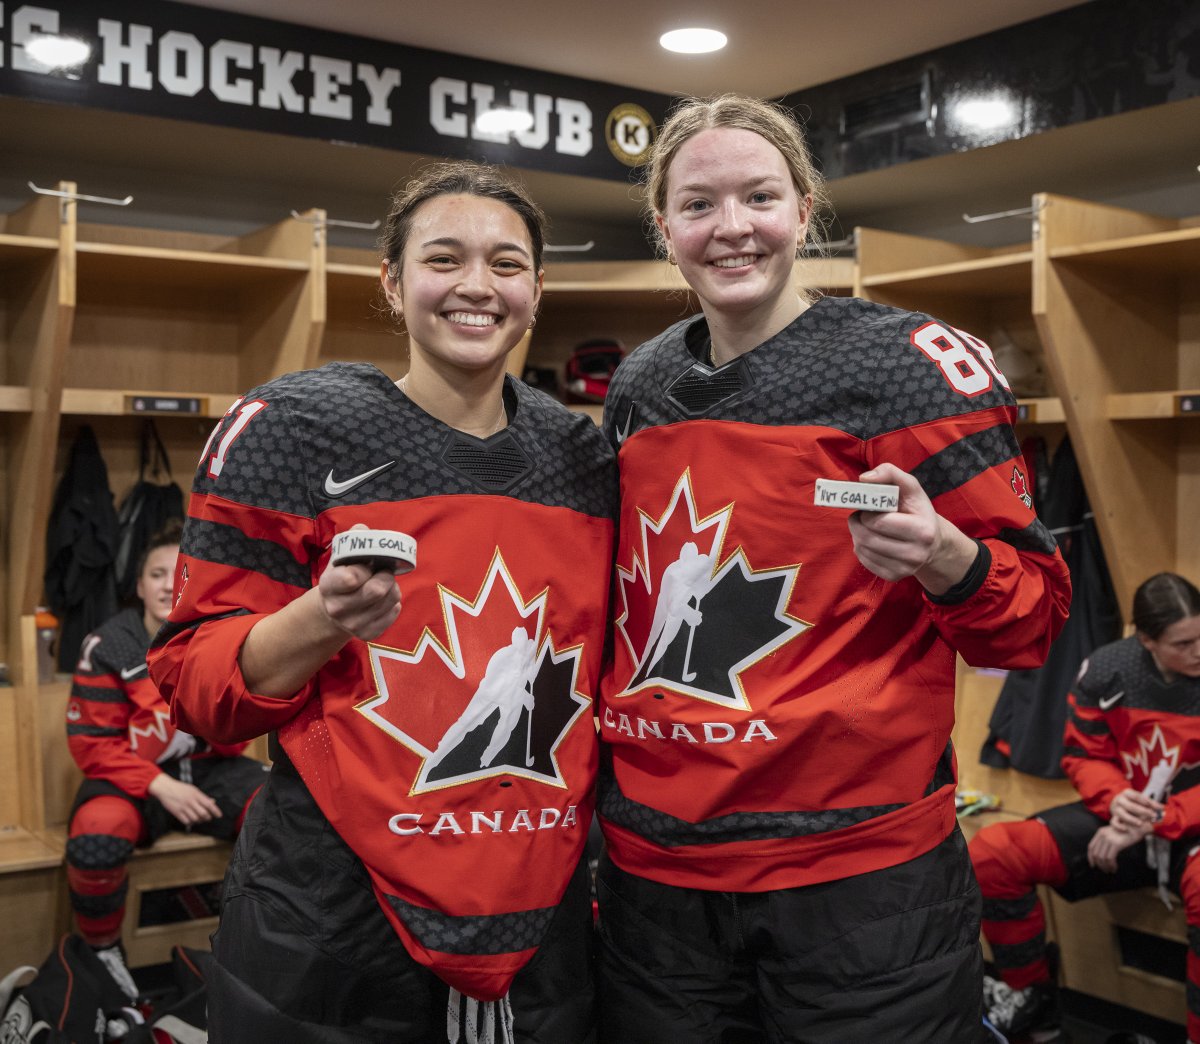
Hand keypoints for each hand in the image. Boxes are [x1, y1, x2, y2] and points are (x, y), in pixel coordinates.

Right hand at [148, 773, 220, 825]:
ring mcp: (183, 807)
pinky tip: (191, 820)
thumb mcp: (193, 789)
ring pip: (195, 819)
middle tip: (209, 818)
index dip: (216, 811)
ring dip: (199, 821)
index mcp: (196, 794)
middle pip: (203, 813)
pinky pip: (186, 821)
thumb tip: (213, 802)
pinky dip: (191, 822)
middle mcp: (191, 801)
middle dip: (208, 817)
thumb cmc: (181, 788)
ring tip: (200, 819)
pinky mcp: (176, 812)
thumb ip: (203, 796)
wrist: (165, 788)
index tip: (219, 815)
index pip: (209, 804)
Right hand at [317, 525, 401, 640]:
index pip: (352, 578)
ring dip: (392, 587)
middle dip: (386, 576)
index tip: (366, 565)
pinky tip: (383, 599)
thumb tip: (363, 529)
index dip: (366, 567)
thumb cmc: (341, 577)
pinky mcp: (367, 634)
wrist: (333, 611)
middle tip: (383, 571)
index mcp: (328, 586)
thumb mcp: (341, 558)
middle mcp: (338, 609)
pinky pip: (394, 612)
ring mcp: (353, 625)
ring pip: (391, 599)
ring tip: (382, 583)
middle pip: (378, 590)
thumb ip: (353, 540)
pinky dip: (394, 602)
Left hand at [846, 464, 977, 593]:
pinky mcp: (894, 577)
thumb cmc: (917, 510)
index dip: (867, 513)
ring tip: (867, 526)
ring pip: (862, 549)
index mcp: (922, 531)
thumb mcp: (910, 486)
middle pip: (867, 538)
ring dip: (857, 534)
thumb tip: (864, 479)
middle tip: (861, 516)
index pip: (878, 523)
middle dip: (857, 523)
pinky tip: (871, 540)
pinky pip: (864, 561)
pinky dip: (861, 548)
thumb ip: (890, 473)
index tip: (870, 508)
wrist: (933, 542)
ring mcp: (904, 569)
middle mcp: (915, 554)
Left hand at [1087, 823, 1142, 872]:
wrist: (1139, 826)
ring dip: (1106, 866)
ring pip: (1102, 857)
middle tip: (1105, 870)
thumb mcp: (1114, 833)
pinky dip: (1111, 865)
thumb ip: (1106, 841)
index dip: (1090, 857)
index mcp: (1100, 832)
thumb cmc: (1128, 832)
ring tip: (1110, 870)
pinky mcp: (1116, 843)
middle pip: (1096, 854)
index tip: (1093, 865)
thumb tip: (1102, 855)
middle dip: (1099, 864)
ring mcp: (1109, 838)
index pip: (1091, 847)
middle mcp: (1102, 834)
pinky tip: (1114, 868)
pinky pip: (1110, 858)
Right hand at [1108, 788, 1162, 832]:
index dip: (1147, 802)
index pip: (1137, 797)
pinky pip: (1114, 822)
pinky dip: (1119, 826)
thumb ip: (1150, 804)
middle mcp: (1120, 799)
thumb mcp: (1140, 799)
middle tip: (1153, 815)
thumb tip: (1162, 808)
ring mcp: (1116, 808)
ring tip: (1140, 823)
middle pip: (1131, 806)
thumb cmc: (1133, 801)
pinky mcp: (1113, 817)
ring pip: (1122, 814)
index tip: (1157, 807)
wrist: (1118, 803)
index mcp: (1127, 793)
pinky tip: (1125, 829)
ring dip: (1132, 819)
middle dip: (1143, 811)